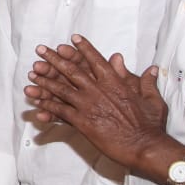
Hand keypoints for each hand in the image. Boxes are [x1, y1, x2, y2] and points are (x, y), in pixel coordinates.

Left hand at [24, 35, 169, 170]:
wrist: (145, 146)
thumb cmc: (151, 125)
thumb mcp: (152, 100)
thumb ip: (147, 82)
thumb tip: (151, 68)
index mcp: (115, 83)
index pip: (96, 61)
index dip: (84, 49)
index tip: (73, 38)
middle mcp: (98, 90)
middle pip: (72, 70)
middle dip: (55, 58)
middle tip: (41, 50)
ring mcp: (88, 105)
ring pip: (61, 89)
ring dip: (45, 80)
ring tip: (32, 73)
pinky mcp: (82, 122)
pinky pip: (60, 110)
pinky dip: (47, 105)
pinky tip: (36, 101)